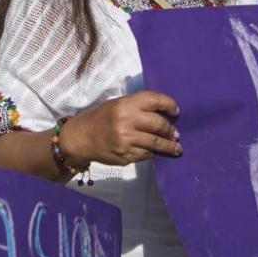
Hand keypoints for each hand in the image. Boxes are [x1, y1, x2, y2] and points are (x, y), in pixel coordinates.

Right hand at [59, 90, 180, 166]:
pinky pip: (146, 154)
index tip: (176, 111)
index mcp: (125, 104)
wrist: (81, 138)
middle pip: (159, 125)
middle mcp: (127, 121)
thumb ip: (138, 107)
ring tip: (176, 147)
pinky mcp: (126, 156)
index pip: (155, 100)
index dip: (169, 105)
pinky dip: (152, 153)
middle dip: (171, 130)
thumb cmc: (101, 118)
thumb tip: (163, 115)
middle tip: (176, 134)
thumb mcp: (117, 104)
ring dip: (169, 146)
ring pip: (156, 143)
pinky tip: (154, 152)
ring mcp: (126, 140)